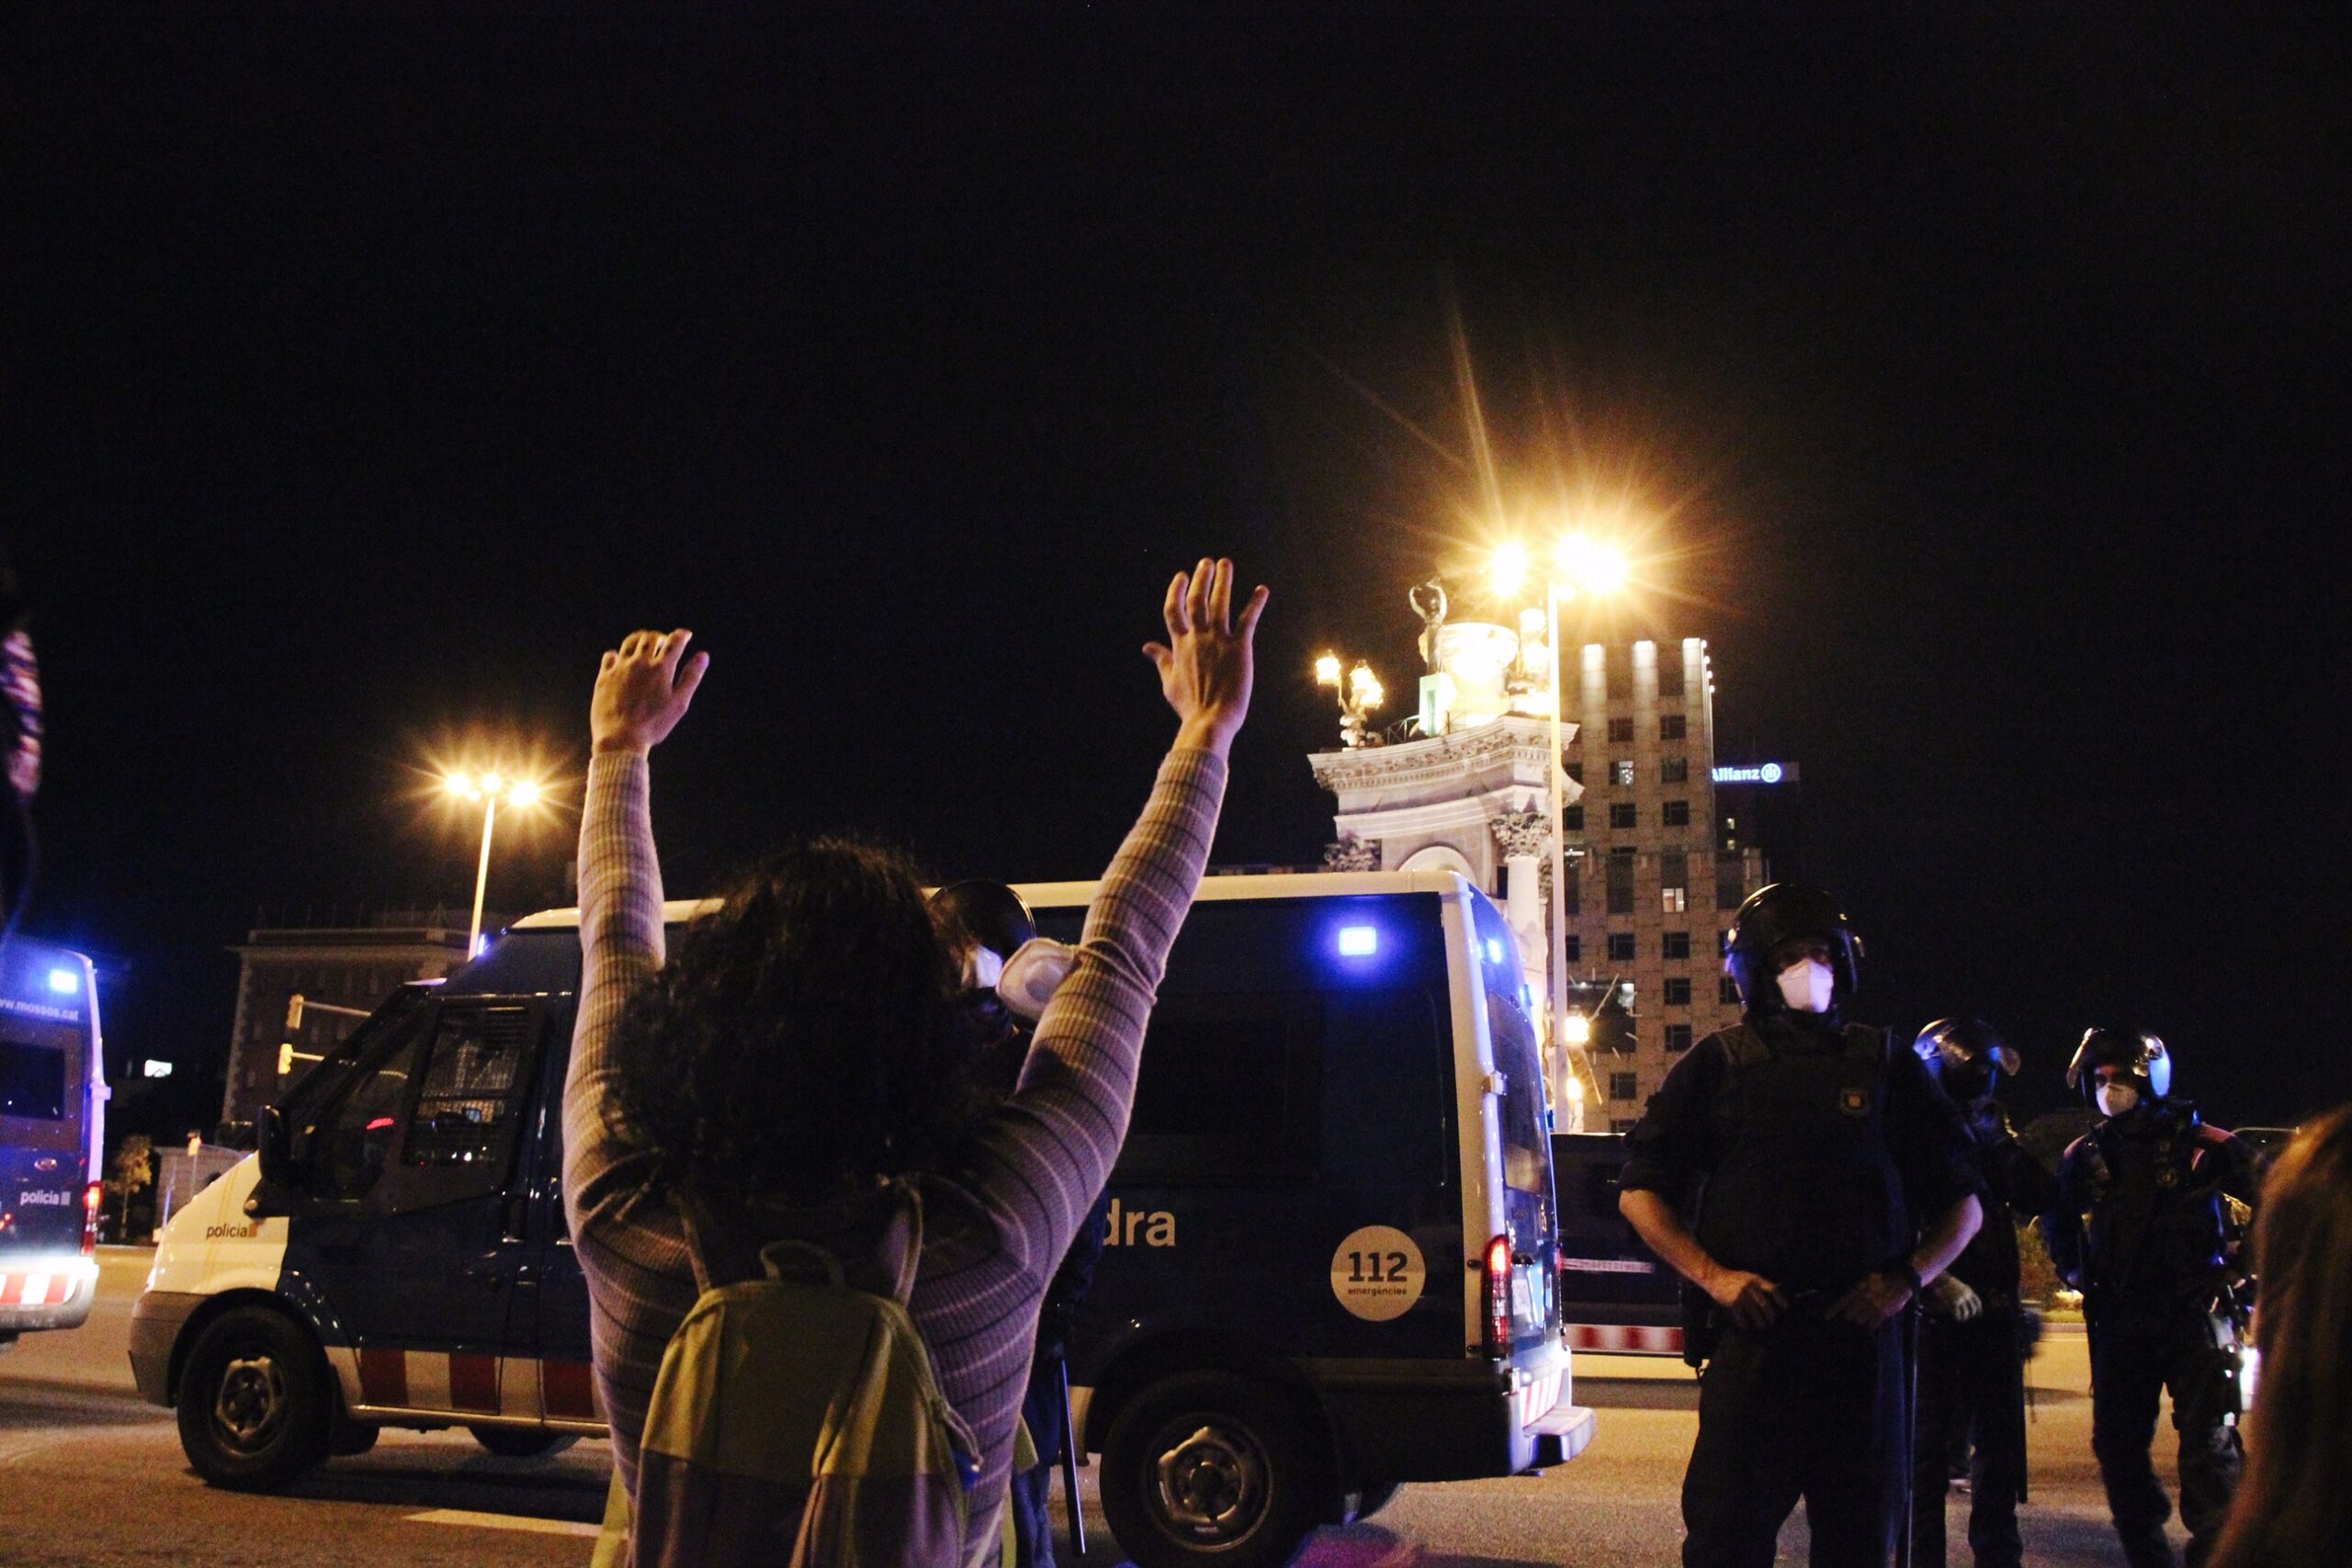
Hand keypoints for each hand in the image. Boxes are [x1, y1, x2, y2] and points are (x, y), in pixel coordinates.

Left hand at [591, 628, 709, 754]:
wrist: (620, 737)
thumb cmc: (654, 724)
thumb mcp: (679, 703)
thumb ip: (691, 677)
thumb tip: (703, 656)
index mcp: (661, 668)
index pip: (674, 642)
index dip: (682, 635)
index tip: (686, 635)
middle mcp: (640, 663)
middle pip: (651, 638)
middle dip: (661, 636)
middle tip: (664, 641)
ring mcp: (620, 668)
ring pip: (630, 642)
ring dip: (640, 639)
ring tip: (643, 643)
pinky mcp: (605, 677)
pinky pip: (609, 656)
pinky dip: (617, 654)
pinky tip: (620, 659)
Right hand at [1143, 557, 1268, 758]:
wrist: (1210, 720)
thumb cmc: (1189, 706)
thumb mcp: (1169, 682)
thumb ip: (1161, 660)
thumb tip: (1146, 647)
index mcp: (1180, 645)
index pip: (1174, 609)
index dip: (1176, 590)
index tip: (1181, 576)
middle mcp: (1198, 638)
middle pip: (1197, 600)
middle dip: (1201, 578)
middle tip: (1207, 562)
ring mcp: (1218, 640)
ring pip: (1220, 603)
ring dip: (1223, 581)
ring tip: (1226, 564)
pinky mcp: (1240, 648)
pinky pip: (1248, 620)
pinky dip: (1255, 603)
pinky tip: (1262, 590)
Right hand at [1703, 1266, 1787, 1331]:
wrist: (1715, 1277)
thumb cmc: (1733, 1278)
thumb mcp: (1748, 1277)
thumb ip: (1758, 1284)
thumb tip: (1774, 1292)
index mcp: (1755, 1279)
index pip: (1772, 1289)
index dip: (1780, 1298)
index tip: (1786, 1307)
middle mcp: (1750, 1287)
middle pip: (1765, 1304)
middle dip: (1770, 1315)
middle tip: (1771, 1321)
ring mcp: (1742, 1295)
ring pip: (1755, 1313)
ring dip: (1759, 1321)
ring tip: (1761, 1325)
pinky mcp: (1733, 1302)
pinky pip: (1741, 1316)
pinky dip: (1744, 1323)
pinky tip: (1745, 1326)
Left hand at [1830, 1268, 1915, 1329]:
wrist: (1902, 1280)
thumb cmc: (1882, 1277)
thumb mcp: (1866, 1277)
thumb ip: (1856, 1288)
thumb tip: (1846, 1300)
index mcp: (1858, 1288)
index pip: (1842, 1302)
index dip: (1833, 1310)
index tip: (1826, 1317)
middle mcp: (1864, 1299)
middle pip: (1849, 1315)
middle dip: (1850, 1314)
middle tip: (1854, 1311)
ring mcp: (1873, 1307)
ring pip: (1859, 1321)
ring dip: (1861, 1318)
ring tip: (1866, 1312)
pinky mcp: (1883, 1314)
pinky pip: (1871, 1325)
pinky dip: (1870, 1323)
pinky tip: (1873, 1317)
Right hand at [1927, 1273, 1982, 1321]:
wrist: (1942, 1279)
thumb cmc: (1950, 1283)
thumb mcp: (1960, 1285)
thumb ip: (1966, 1292)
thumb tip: (1970, 1300)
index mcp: (1969, 1291)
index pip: (1977, 1302)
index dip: (1979, 1310)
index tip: (1978, 1315)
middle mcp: (1966, 1295)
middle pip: (1973, 1308)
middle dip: (1971, 1314)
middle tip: (1968, 1317)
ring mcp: (1960, 1299)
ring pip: (1965, 1312)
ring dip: (1964, 1317)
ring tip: (1961, 1319)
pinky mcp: (1954, 1302)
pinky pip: (1957, 1312)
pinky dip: (1958, 1317)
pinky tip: (1957, 1318)